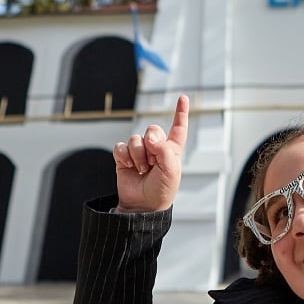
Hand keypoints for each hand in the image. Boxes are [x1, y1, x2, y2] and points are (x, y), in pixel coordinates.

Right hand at [112, 95, 189, 212]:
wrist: (143, 205)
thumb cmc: (161, 190)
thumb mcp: (171, 171)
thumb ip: (164, 150)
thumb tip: (149, 137)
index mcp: (172, 149)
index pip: (178, 127)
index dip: (181, 112)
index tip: (183, 97)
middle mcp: (156, 147)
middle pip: (152, 129)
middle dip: (151, 145)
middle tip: (152, 163)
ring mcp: (139, 151)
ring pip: (135, 139)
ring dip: (138, 156)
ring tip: (142, 170)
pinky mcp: (124, 157)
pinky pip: (121, 146)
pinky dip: (124, 156)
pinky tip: (128, 167)